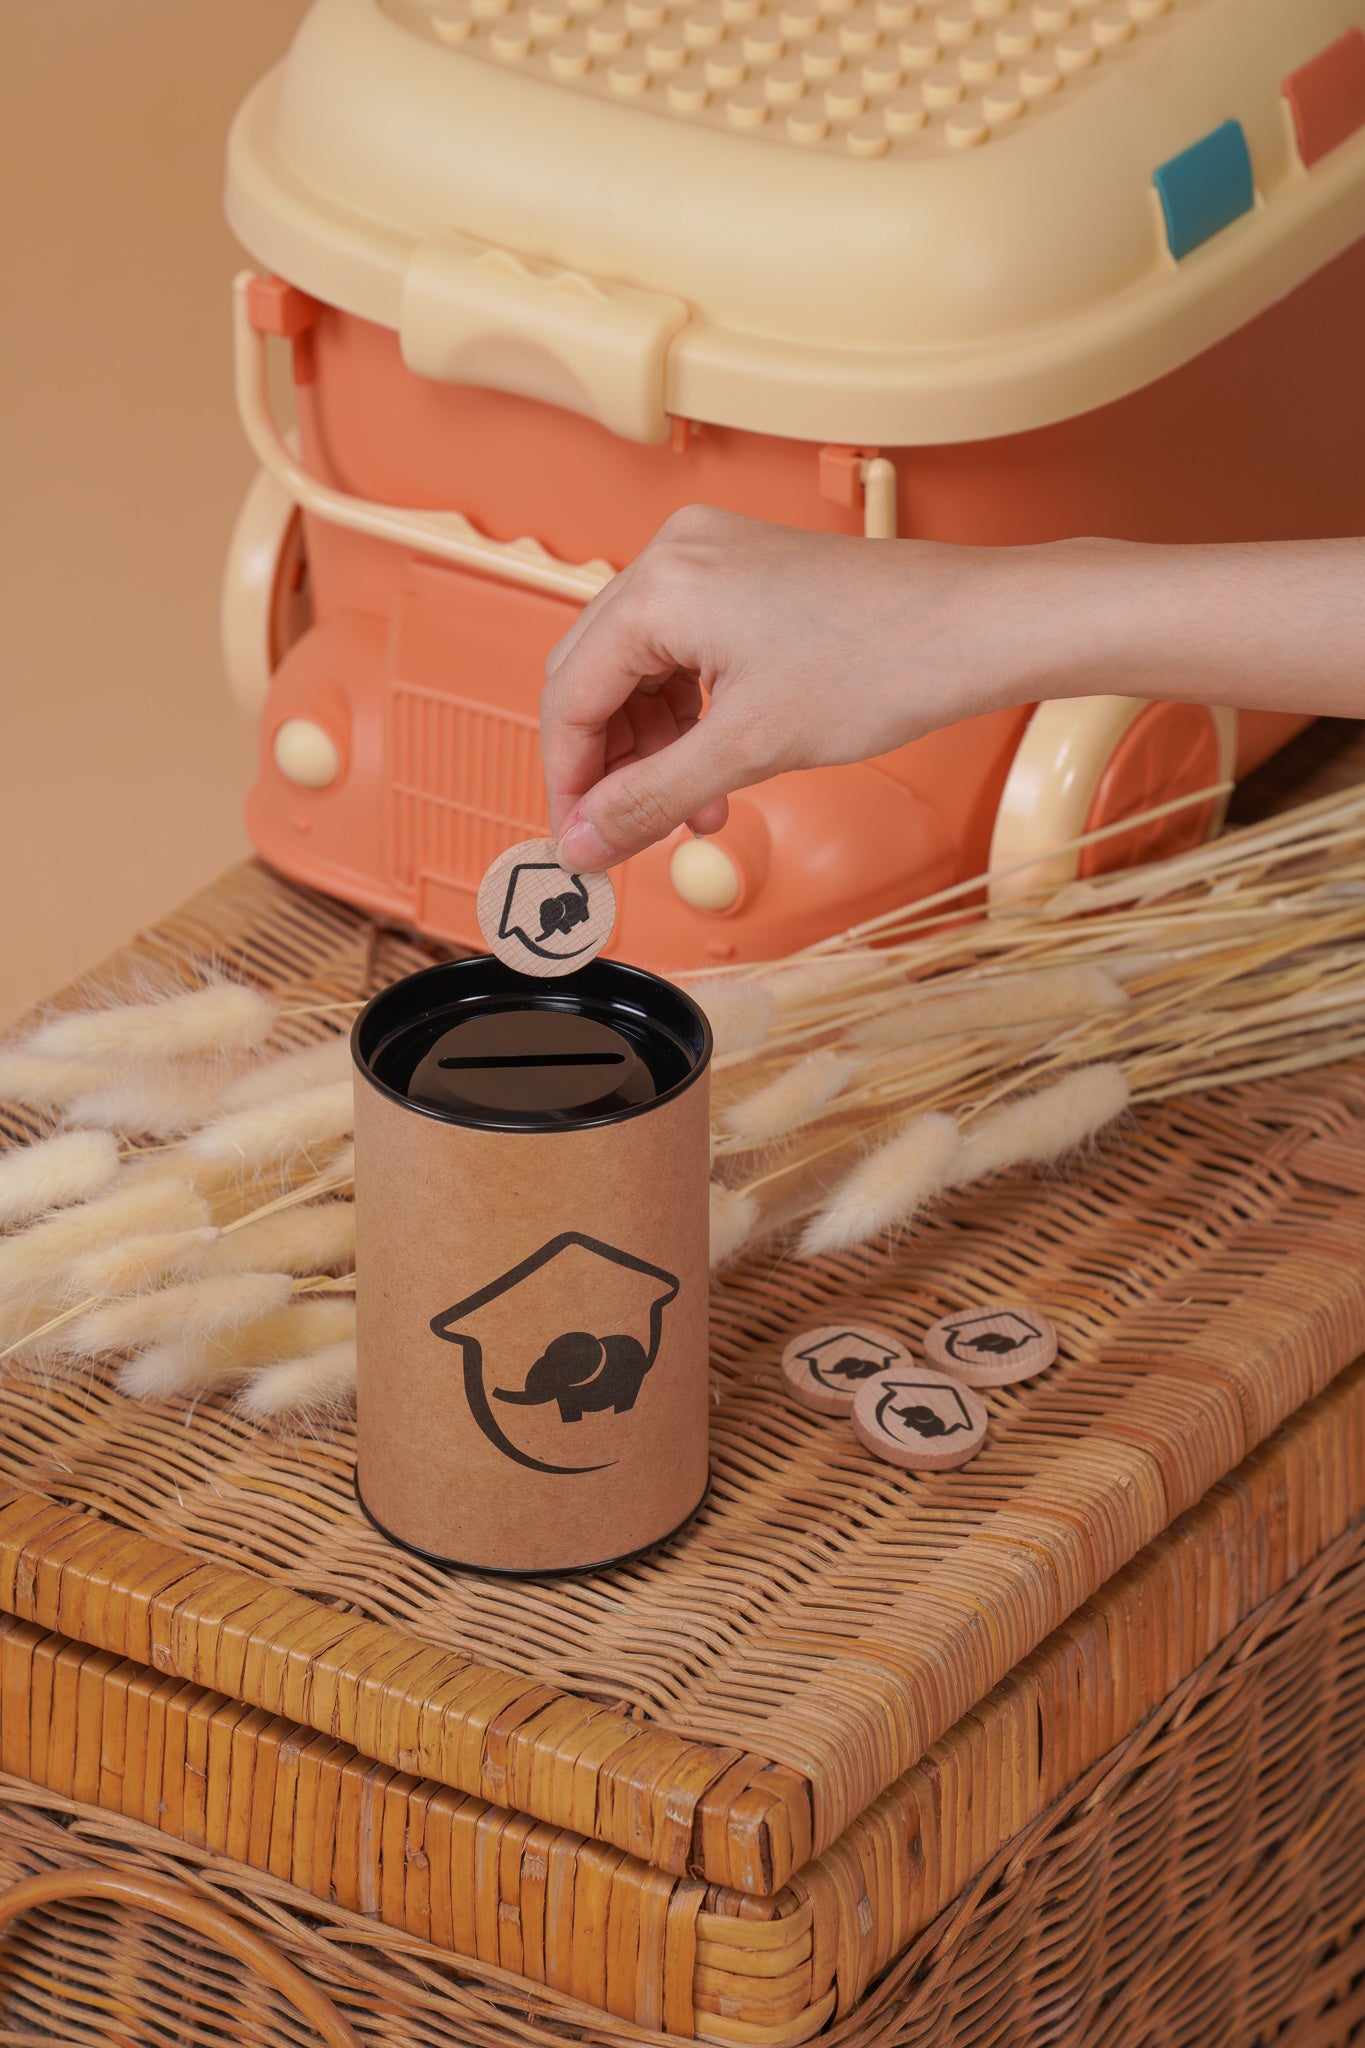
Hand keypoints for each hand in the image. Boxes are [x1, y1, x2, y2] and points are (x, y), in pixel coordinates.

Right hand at [540, 505, 1025, 870]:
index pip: (570, 695)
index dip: (567, 781)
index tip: (578, 841)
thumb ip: (649, 799)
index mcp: (661, 585)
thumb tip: (585, 842)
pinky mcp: (746, 574)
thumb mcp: (747, 749)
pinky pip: (683, 649)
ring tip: (687, 810)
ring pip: (639, 668)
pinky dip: (687, 714)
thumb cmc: (885, 661)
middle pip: (594, 676)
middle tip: (618, 832)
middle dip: (605, 764)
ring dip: (651, 746)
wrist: (977, 626)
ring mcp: (712, 558)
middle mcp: (677, 555)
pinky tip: (712, 766)